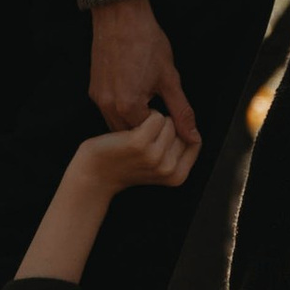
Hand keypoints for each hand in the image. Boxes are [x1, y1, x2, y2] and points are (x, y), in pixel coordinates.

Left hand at [74, 111, 200, 198]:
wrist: (94, 173)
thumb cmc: (124, 164)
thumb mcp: (155, 159)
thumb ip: (177, 148)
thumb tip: (195, 136)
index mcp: (176, 175)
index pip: (194, 141)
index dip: (180, 131)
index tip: (161, 137)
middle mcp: (168, 169)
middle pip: (182, 129)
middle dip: (166, 127)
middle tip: (144, 142)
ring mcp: (154, 157)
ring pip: (169, 121)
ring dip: (153, 120)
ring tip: (136, 135)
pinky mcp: (139, 144)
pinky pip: (156, 116)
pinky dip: (144, 115)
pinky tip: (131, 129)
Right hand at [88, 0, 197, 140]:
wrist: (122, 16)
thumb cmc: (146, 42)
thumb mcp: (170, 78)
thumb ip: (181, 111)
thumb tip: (193, 136)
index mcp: (128, 106)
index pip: (148, 137)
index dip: (161, 129)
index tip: (169, 114)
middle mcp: (108, 106)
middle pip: (129, 136)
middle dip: (146, 130)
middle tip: (161, 110)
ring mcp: (98, 98)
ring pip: (117, 125)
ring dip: (133, 121)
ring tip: (149, 101)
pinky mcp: (94, 89)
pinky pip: (108, 111)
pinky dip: (122, 110)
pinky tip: (134, 93)